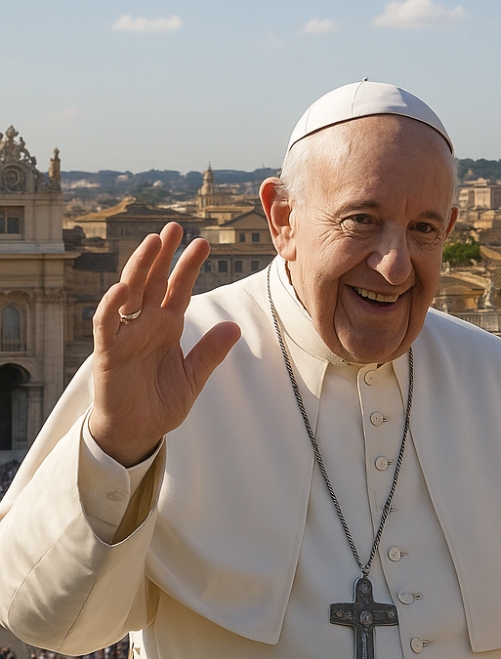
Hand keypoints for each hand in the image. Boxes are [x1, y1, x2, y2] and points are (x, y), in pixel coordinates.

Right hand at [89, 223, 240, 465]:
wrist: (137, 432)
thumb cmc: (160, 402)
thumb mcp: (193, 377)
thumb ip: (210, 352)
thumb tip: (235, 326)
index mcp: (166, 327)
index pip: (177, 289)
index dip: (188, 266)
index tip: (202, 242)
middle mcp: (145, 325)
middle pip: (153, 281)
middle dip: (163, 254)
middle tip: (174, 227)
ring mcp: (125, 335)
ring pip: (130, 293)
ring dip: (139, 267)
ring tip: (152, 242)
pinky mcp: (109, 352)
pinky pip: (108, 324)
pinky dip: (112, 306)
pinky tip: (123, 288)